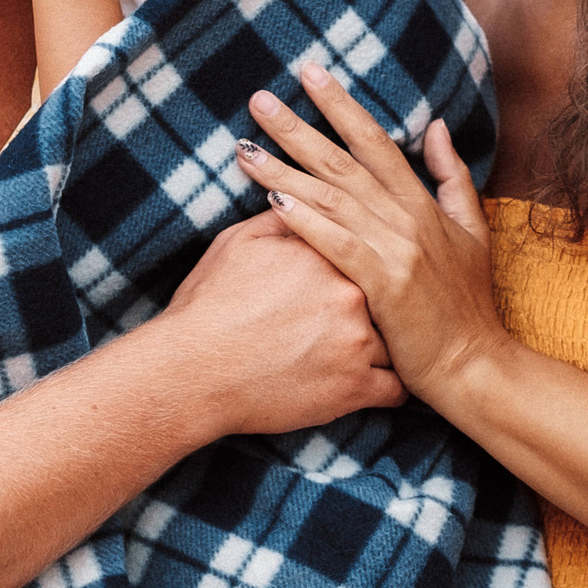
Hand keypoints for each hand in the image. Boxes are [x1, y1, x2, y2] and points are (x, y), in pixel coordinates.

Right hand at [159, 211, 401, 436]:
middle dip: (382, 304)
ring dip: (389, 346)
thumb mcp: (238, 244)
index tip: (366, 275)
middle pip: (388, 293)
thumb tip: (301, 198)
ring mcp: (357, 342)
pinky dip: (390, 387)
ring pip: (397, 340)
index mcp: (326, 252)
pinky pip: (396, 389)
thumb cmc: (207, 307)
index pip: (366, 248)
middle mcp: (351, 293)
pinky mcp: (354, 388)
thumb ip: (282, 218)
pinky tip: (379, 381)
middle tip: (380, 313)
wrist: (191, 370)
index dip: (366, 263)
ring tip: (380, 350)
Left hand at [236, 63, 512, 400]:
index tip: (309, 72)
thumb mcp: (472, 231)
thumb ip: (451, 176)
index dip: (341, 104)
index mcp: (423, 204)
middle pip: (344, 161)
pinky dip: (307, 221)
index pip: (376, 141)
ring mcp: (397, 251)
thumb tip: (437, 125)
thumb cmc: (466, 304)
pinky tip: (274, 201)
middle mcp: (408, 219)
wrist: (475, 365)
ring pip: (333, 199)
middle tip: (259, 99)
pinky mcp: (385, 285)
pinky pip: (338, 245)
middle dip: (299, 126)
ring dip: (286, 170)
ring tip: (245, 149)